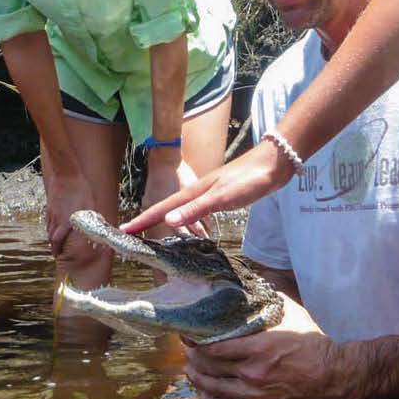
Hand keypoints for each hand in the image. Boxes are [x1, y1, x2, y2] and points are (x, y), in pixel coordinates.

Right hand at [43, 172, 105, 272]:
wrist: (66, 173)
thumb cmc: (81, 189)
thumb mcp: (92, 205)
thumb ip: (96, 219)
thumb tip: (105, 230)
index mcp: (66, 221)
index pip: (57, 240)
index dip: (57, 249)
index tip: (58, 255)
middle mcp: (57, 218)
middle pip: (51, 236)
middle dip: (53, 246)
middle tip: (57, 251)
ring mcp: (52, 210)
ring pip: (49, 227)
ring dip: (51, 236)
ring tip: (55, 240)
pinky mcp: (50, 203)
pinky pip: (48, 217)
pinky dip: (50, 224)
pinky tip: (54, 222)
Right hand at [121, 138, 289, 235]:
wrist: (274, 164)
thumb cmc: (249, 179)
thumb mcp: (222, 197)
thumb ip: (196, 209)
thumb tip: (167, 221)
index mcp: (195, 193)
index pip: (163, 209)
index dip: (144, 220)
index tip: (124, 231)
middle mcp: (198, 192)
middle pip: (167, 208)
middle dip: (149, 220)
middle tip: (132, 234)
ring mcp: (209, 193)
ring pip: (182, 209)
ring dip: (166, 220)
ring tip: (153, 232)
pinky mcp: (222, 196)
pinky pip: (196, 210)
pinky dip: (187, 219)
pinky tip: (192, 223)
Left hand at [184, 295, 338, 398]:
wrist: (333, 374)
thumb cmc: (312, 342)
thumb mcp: (288, 314)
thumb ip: (265, 303)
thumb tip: (246, 287)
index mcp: (258, 348)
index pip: (214, 347)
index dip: (196, 342)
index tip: (189, 336)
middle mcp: (253, 373)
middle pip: (209, 368)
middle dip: (193, 359)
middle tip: (188, 352)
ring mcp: (257, 396)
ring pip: (215, 391)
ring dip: (198, 381)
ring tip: (192, 372)